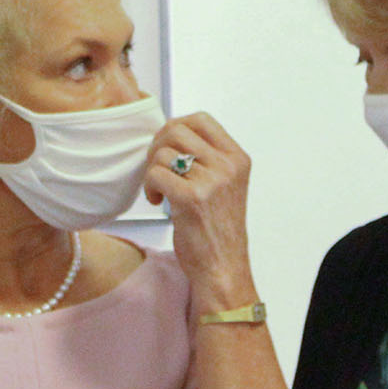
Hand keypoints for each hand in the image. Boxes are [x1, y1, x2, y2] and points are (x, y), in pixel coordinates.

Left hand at [145, 113, 255, 307]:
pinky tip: (158, 201)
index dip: (176, 128)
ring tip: (160, 190)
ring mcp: (211, 182)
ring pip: (162, 153)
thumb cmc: (218, 231)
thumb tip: (170, 135)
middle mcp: (228, 166)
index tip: (168, 147)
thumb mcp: (224, 186)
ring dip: (152, 170)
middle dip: (157, 146)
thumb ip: (207, 160)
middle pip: (177, 130)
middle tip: (157, 168)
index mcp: (238, 159)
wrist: (223, 269)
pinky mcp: (191, 199)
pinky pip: (155, 174)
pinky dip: (149, 187)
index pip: (201, 119)